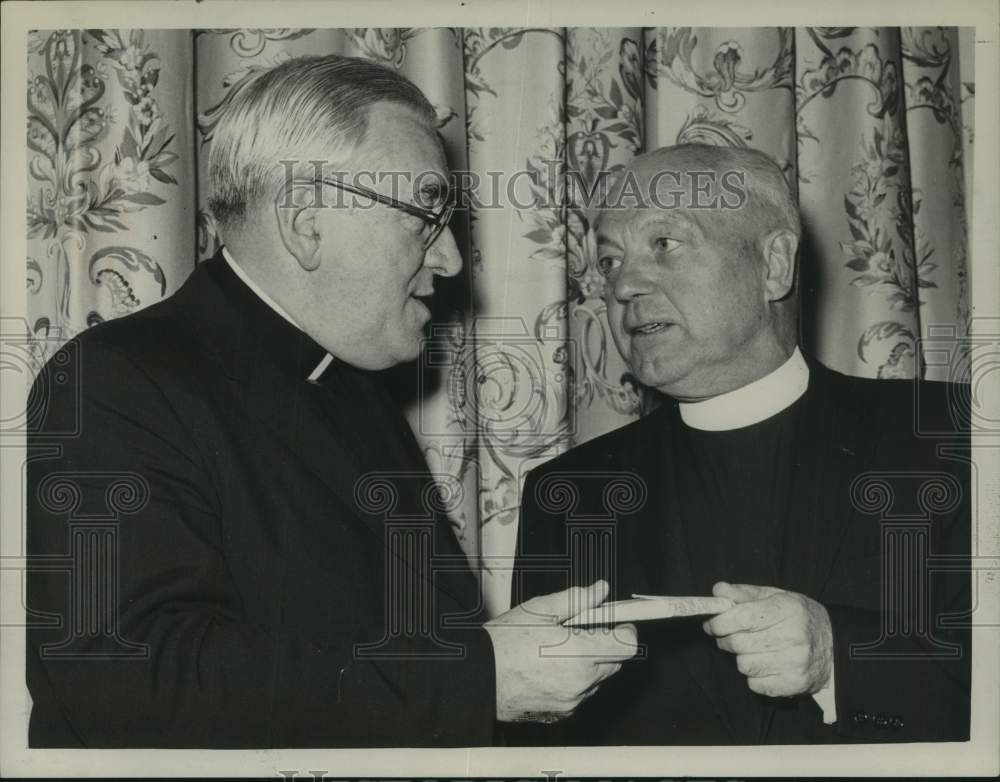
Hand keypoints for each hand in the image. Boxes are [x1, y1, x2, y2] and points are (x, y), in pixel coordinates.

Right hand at [485, 580, 637, 722]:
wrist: (478, 677)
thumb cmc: (505, 641)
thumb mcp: (540, 609)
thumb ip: (578, 599)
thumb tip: (600, 590)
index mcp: (580, 654)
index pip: (627, 646)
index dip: (626, 630)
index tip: (617, 622)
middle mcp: (581, 683)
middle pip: (614, 663)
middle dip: (604, 645)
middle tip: (580, 630)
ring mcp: (571, 702)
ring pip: (596, 680)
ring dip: (588, 664)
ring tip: (558, 649)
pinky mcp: (560, 714)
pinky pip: (578, 695)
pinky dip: (573, 681)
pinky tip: (548, 668)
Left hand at [702, 582, 832, 697]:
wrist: (835, 647)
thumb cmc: (799, 618)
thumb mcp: (776, 597)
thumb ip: (745, 593)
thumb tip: (718, 590)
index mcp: (787, 610)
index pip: (741, 618)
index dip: (720, 622)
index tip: (712, 623)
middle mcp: (793, 637)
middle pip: (738, 643)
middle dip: (726, 639)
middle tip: (730, 635)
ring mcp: (794, 664)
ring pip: (743, 665)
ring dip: (742, 657)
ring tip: (754, 649)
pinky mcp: (794, 684)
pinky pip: (755, 684)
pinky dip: (754, 675)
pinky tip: (766, 664)